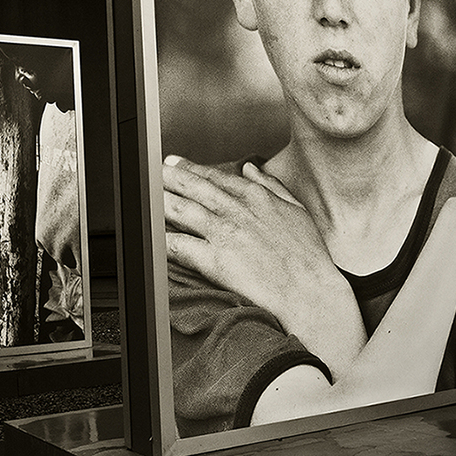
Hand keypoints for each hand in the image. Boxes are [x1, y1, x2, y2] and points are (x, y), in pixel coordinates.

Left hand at [163, 156, 363, 374]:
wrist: (310, 292)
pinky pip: (181, 246)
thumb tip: (251, 169)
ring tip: (145, 196)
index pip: (215, 177)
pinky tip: (152, 236)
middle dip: (168, 177)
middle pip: (194, 188)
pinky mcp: (215, 261)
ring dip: (160, 201)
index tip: (174, 163)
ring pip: (182, 211)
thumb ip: (271, 186)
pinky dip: (164, 239)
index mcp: (256, 198)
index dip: (191, 169)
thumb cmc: (309, 257)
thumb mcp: (296, 210)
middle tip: (152, 171)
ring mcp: (224, 235)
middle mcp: (236, 211)